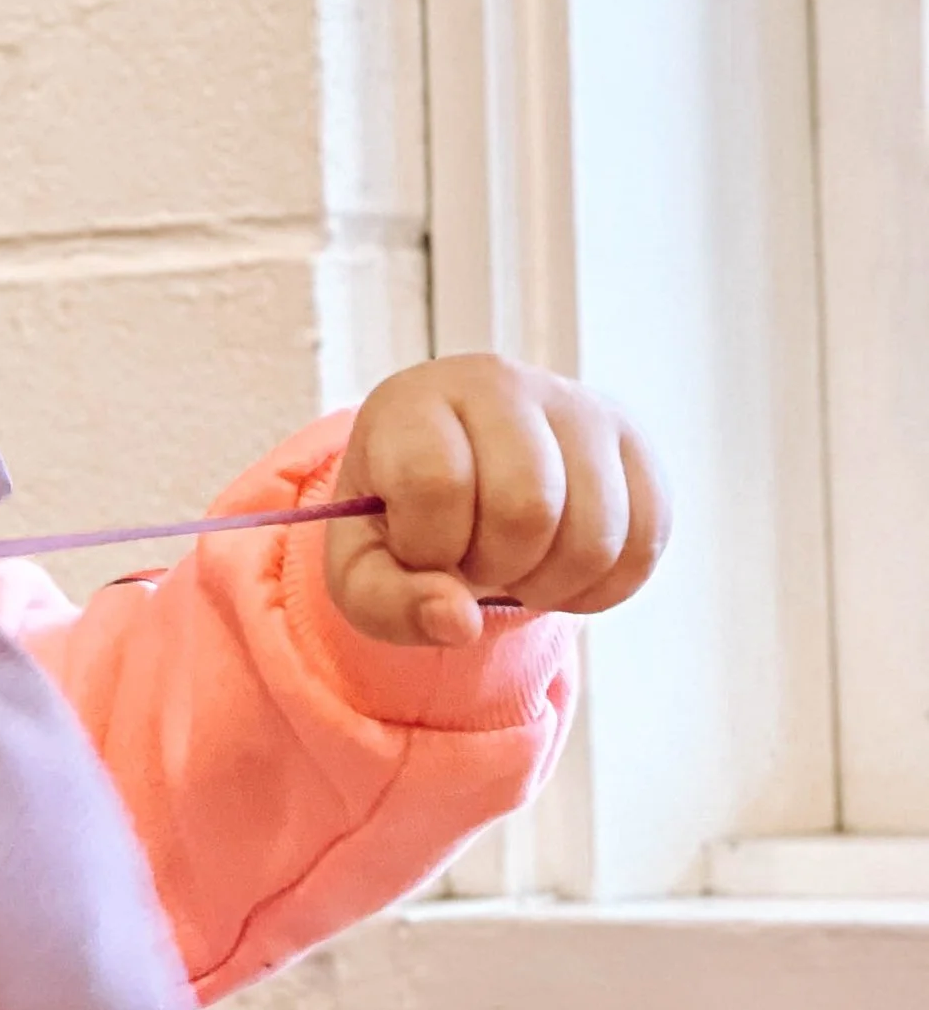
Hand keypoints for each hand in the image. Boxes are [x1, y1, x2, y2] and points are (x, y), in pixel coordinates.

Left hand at [323, 355, 667, 649]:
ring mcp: (579, 408)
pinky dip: (600, 587)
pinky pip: (645, 542)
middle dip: (496, 568)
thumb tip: (459, 624)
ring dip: (551, 584)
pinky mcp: (634, 444)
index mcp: (416, 401)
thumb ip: (388, 603)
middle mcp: (502, 385)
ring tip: (516, 568)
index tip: (420, 549)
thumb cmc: (401, 523)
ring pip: (596, 533)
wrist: (459, 478)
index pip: (436, 482)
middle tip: (473, 562)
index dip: (429, 546)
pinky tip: (559, 572)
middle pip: (527, 508)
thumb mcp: (364, 569)